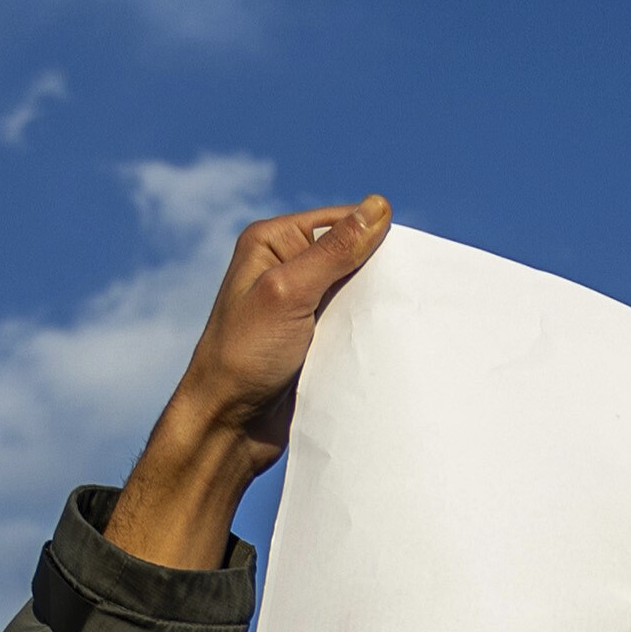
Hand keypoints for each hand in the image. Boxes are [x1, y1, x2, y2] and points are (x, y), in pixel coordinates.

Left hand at [102, 195, 392, 568]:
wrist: (227, 426)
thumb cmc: (244, 356)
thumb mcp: (290, 293)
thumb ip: (335, 250)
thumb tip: (379, 205)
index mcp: (272, 241)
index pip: (340, 221)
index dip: (374, 238)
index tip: (403, 266)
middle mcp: (285, 266)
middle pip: (351, 254)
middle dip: (377, 274)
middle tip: (401, 298)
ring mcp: (299, 304)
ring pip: (355, 291)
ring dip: (374, 306)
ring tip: (394, 321)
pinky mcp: (311, 337)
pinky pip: (350, 322)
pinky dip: (366, 330)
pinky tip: (381, 341)